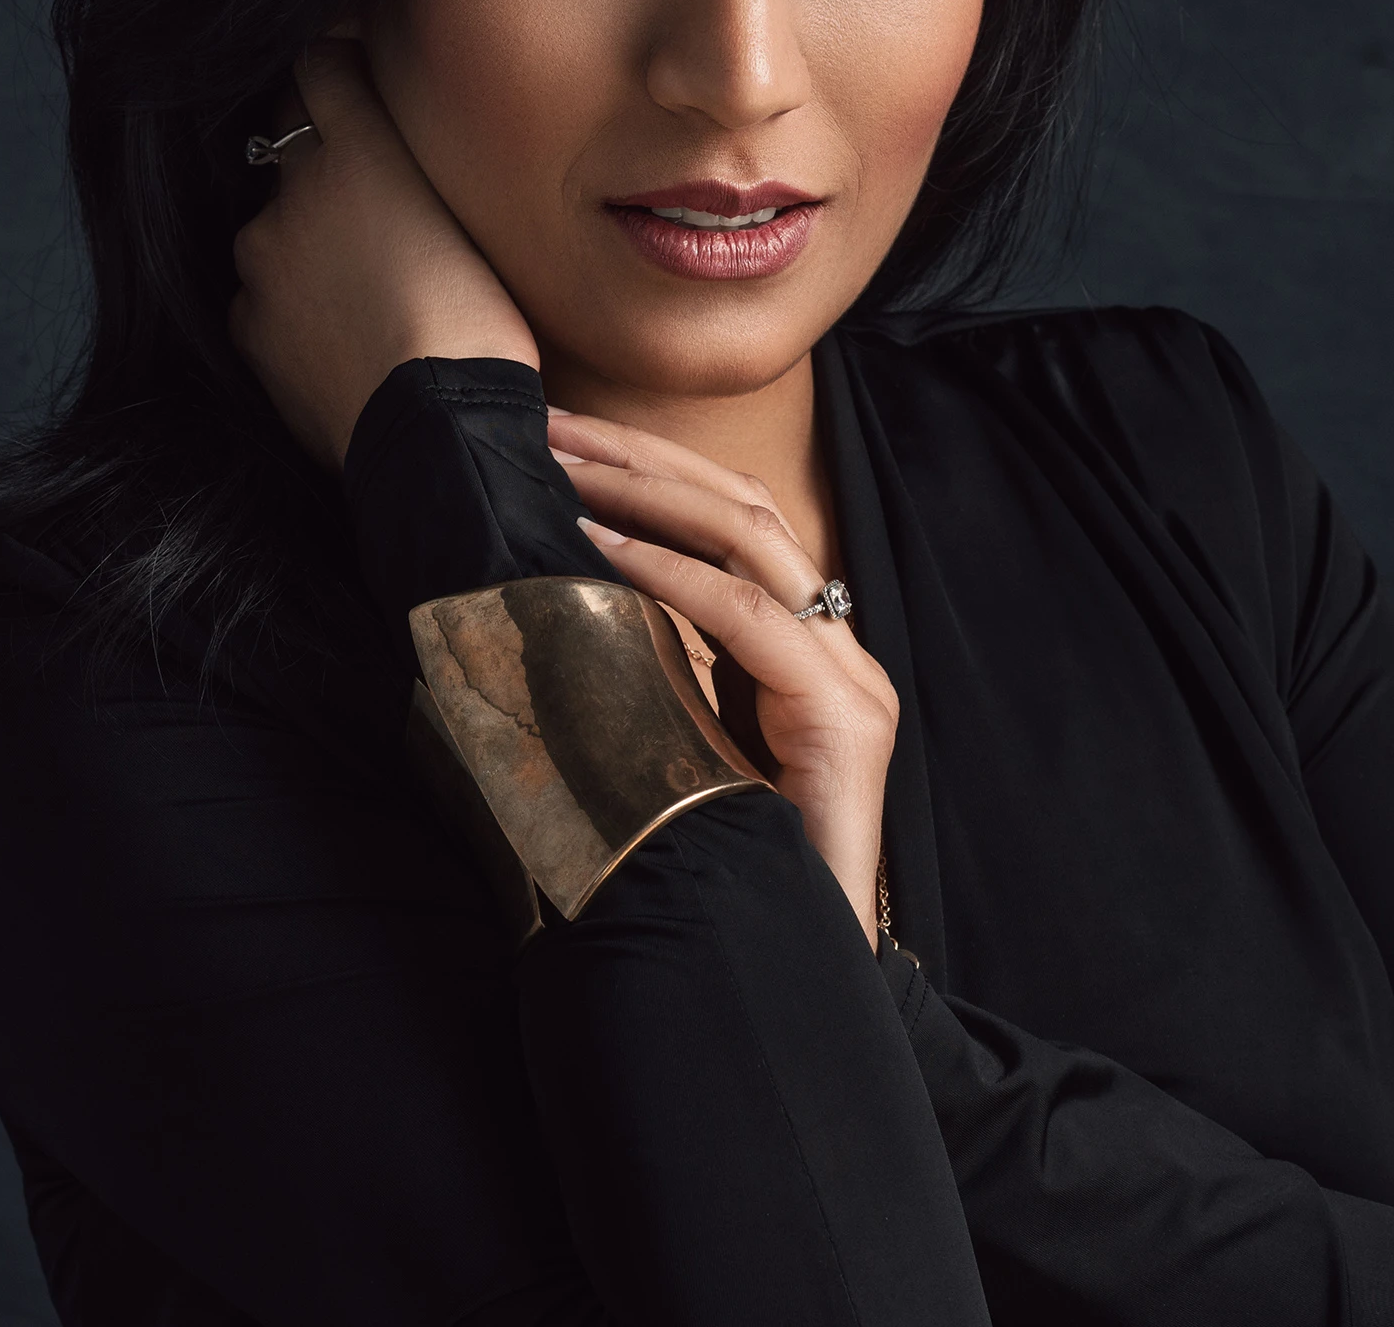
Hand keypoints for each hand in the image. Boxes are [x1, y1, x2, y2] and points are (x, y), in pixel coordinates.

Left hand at [231, 41, 538, 472]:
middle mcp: (293, 191)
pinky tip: (341, 334)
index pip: (319, 65)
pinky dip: (291, 305)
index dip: (336, 69)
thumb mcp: (470, 219)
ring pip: (277, 228)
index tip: (351, 77)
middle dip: (322, 161)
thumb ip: (414, 166)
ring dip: (307, 242)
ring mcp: (260, 260)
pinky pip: (262, 295)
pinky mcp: (247, 325)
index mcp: (356, 150)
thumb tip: (391, 146)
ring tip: (365, 292)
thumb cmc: (482, 326)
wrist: (435, 433)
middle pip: (290, 144)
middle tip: (376, 208)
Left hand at [550, 412, 898, 947]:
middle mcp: (834, 650)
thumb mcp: (669, 742)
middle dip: (643, 457)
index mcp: (798, 650)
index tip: (559, 443)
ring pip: (753, 539)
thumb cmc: (715, 866)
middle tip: (550, 427)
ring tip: (566, 469)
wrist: (783, 967)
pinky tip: (604, 552)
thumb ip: (644, 672)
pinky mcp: (843, 722)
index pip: (734, 520)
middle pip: (744, 507)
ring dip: (648, 493)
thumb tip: (545, 605)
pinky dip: (671, 576)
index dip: (650, 469)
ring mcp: (848, 680)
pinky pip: (751, 619)